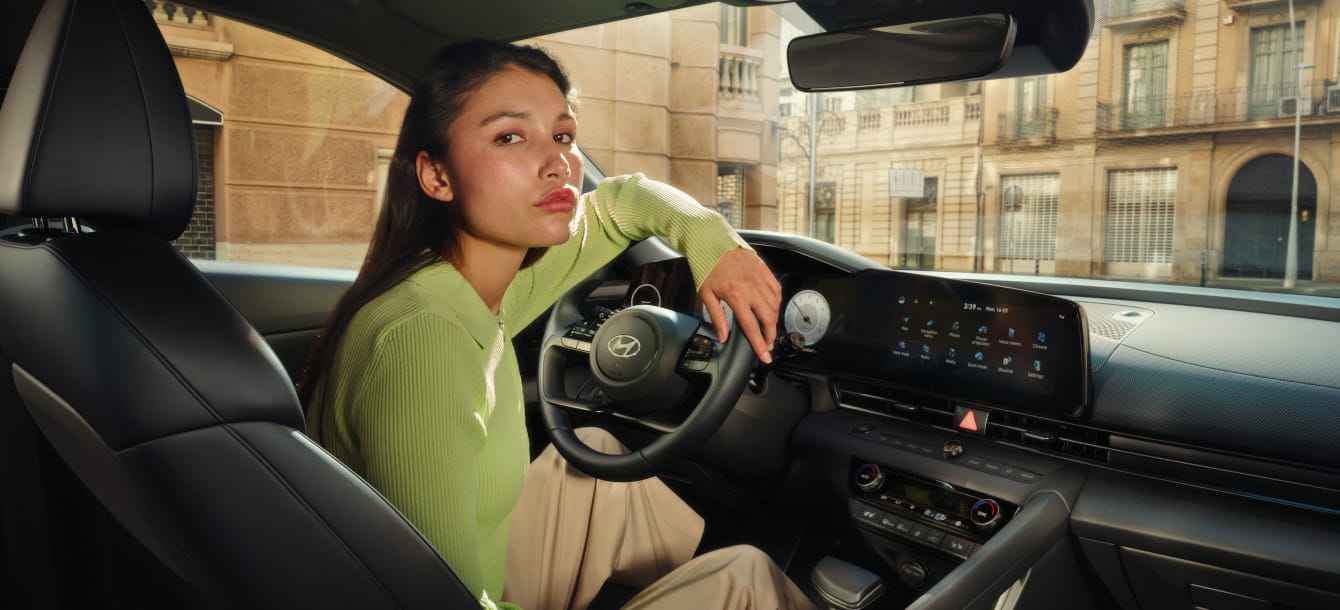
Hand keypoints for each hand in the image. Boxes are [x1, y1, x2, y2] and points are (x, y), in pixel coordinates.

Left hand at [699, 247, 780, 362]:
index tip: (765, 356)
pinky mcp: (764, 269)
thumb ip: (717, 317)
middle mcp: (751, 287)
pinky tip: (772, 307)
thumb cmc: (707, 266)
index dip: (759, 345)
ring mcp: (759, 277)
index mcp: (735, 295)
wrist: (712, 240)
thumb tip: (723, 336)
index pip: (751, 327)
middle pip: (768, 318)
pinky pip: (776, 289)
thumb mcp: (706, 295)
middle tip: (768, 344)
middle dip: (771, 335)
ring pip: (775, 305)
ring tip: (769, 328)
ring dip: (774, 320)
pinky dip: (777, 301)